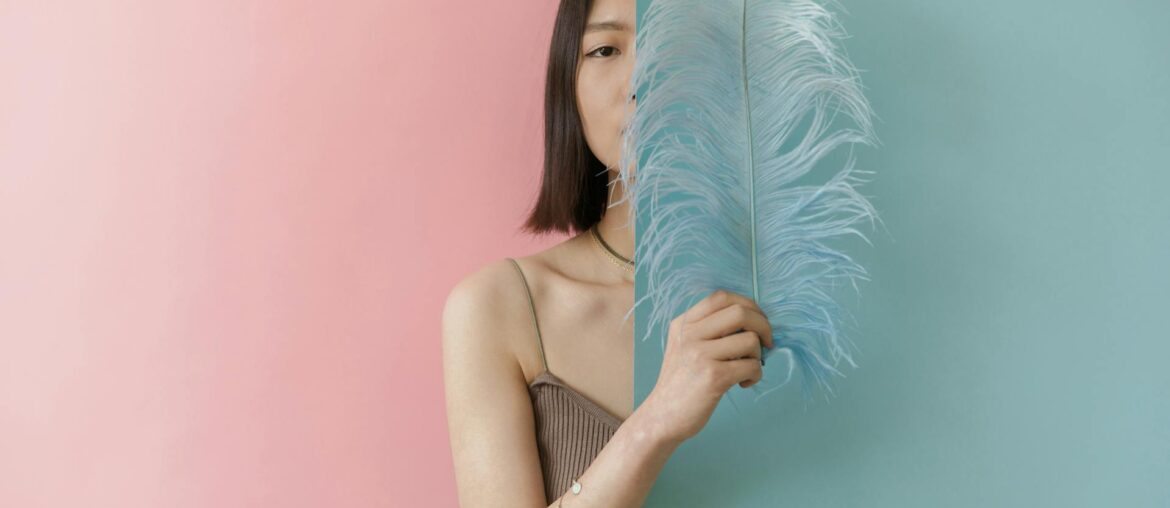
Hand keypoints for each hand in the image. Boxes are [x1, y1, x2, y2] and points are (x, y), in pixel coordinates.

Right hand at [637, 289, 773, 445]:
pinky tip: (743, 383)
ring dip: (758, 356)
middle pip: (740, 313)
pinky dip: (755, 375)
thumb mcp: (684, 346)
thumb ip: (709, 330)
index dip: (747, 305)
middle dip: (763, 326)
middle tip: (766, 344)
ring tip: (746, 369)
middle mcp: (690, 334)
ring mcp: (700, 355)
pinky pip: (752, 365)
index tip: (756, 322)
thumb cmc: (681, 382)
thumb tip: (753, 320)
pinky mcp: (713, 377)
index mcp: (683, 323)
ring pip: (750, 340)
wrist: (662, 417)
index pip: (721, 297)